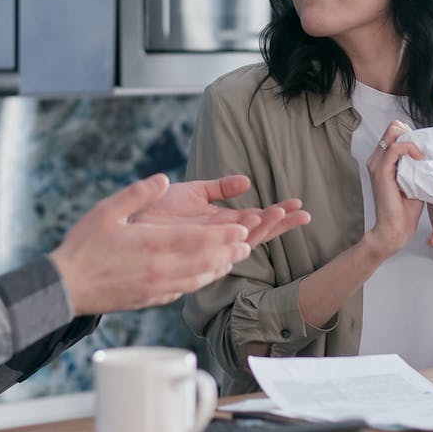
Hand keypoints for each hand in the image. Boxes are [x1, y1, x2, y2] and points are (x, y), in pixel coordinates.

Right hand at [50, 174, 253, 315]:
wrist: (66, 288)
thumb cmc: (83, 247)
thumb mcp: (107, 211)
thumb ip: (137, 193)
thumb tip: (162, 179)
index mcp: (151, 246)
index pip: (197, 241)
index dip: (222, 236)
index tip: (241, 229)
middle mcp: (160, 270)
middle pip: (205, 262)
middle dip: (228, 252)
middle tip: (247, 243)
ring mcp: (157, 288)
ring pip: (198, 279)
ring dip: (219, 268)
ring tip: (233, 259)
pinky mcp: (151, 299)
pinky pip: (184, 291)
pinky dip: (201, 281)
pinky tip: (205, 276)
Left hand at [130, 174, 310, 245]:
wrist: (129, 220)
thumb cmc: (157, 209)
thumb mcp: (194, 191)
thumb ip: (221, 187)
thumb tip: (247, 181)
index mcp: (221, 223)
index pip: (257, 220)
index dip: (278, 214)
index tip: (298, 205)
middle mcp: (218, 237)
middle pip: (257, 233)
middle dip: (279, 224)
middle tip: (303, 214)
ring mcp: (206, 245)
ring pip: (241, 241)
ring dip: (261, 228)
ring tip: (279, 213)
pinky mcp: (191, 250)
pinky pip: (217, 248)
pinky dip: (233, 240)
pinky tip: (250, 229)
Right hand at [364, 120, 425, 255]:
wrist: (396, 227)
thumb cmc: (406, 208)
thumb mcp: (414, 179)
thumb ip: (417, 164)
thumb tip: (430, 152)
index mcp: (382, 160)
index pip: (396, 132)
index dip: (412, 135)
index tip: (425, 149)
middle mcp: (376, 159)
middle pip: (394, 127)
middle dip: (413, 135)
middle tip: (424, 151)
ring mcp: (377, 164)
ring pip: (394, 132)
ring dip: (414, 141)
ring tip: (423, 155)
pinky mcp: (381, 170)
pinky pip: (395, 148)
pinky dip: (410, 148)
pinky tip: (420, 158)